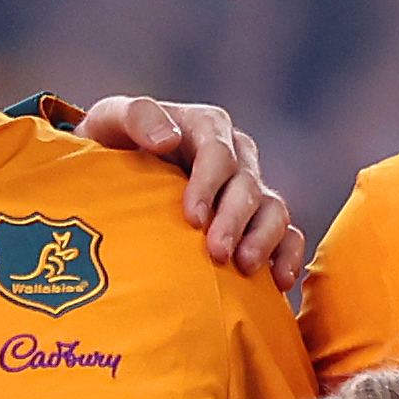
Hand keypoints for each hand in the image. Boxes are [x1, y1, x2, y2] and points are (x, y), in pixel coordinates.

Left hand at [77, 94, 303, 288]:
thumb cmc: (113, 146)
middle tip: (218, 254)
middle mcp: (236, 155)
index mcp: (206, 127)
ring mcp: (250, 188)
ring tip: (243, 267)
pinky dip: (287, 256)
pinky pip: (287, 235)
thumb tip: (168, 140)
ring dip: (263, 239)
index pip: (218, 153)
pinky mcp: (259, 219)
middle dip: (235, 220)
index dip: (210, 185)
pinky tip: (278, 281)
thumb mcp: (111, 120)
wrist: (116, 173)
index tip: (193, 218)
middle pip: (249, 185)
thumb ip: (136, 117)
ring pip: (274, 210)